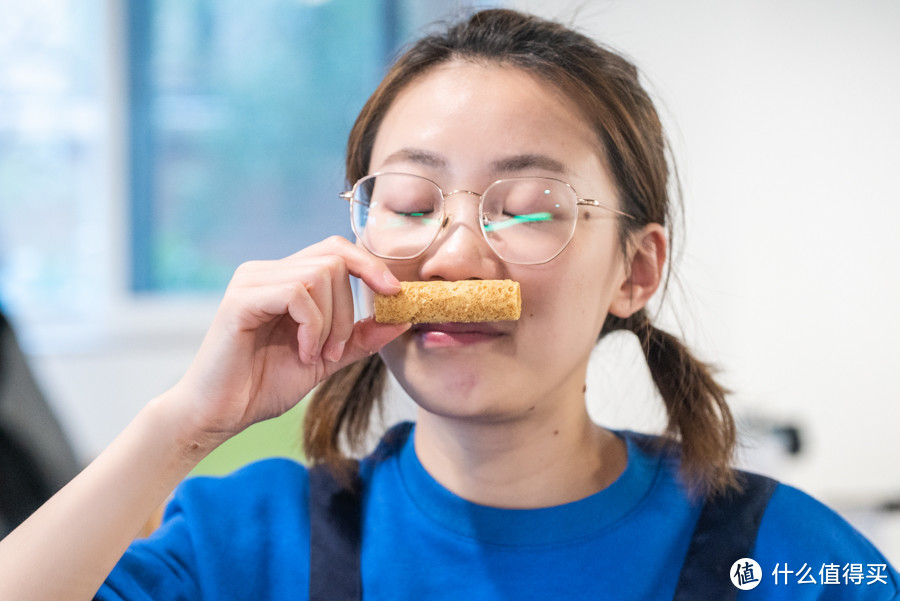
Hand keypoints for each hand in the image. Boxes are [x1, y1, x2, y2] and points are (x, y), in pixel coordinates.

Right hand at [168, 236, 407, 445]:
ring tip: (316, 355)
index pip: (336, 250)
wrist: (218, 416)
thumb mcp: (325, 359)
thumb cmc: (263, 386)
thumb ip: (360, 338)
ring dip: (331, 322)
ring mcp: (251, 281)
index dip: (369, 265)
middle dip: (349, 310)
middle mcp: (266, 272)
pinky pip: (297, 293)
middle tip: (336, 351)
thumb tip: (403, 318)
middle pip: (334, 260)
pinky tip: (302, 353)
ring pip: (319, 275)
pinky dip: (311, 326)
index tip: (394, 294)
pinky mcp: (240, 299)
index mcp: (284, 279)